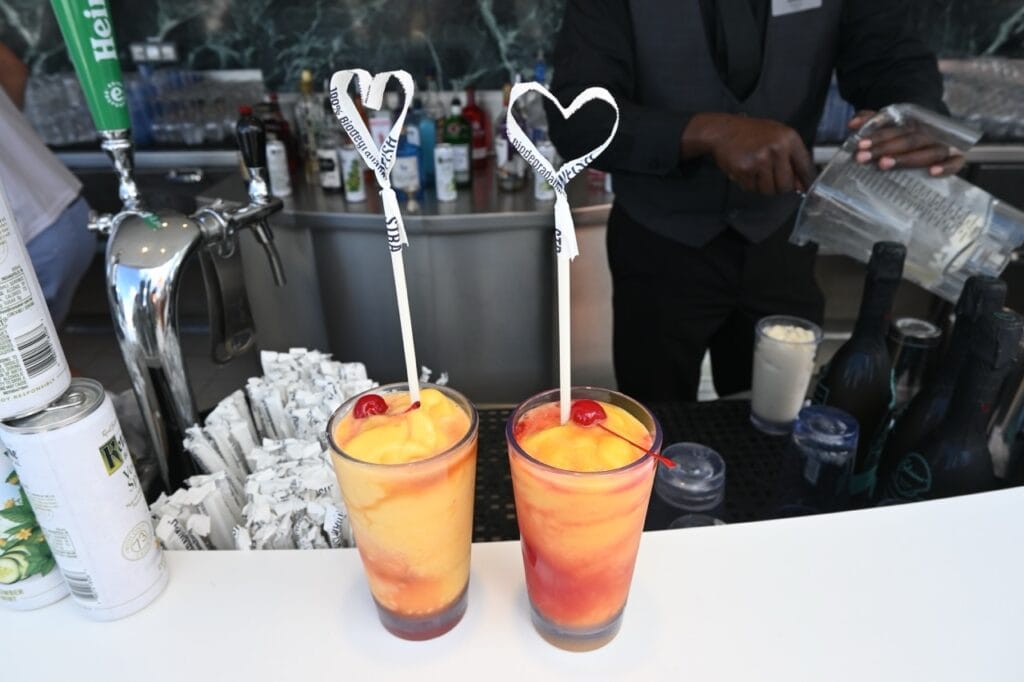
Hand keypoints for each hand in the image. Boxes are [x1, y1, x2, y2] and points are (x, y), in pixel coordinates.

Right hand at [683, 113, 812, 194]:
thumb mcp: (777, 138)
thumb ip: (791, 158)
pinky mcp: (745, 169)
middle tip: (769, 177)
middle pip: (786, 185)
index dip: (807, 181)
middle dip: (778, 186)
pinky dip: (748, 184)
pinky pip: (752, 188)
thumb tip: (800, 184)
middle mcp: (777, 148)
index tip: (807, 189)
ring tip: (755, 171)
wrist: (723, 131)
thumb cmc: (751, 133)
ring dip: (762, 186)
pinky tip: (745, 171)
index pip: (805, 167)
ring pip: (769, 190)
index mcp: (789, 138)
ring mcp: (760, 160)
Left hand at [848, 109, 965, 176]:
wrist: (930, 135)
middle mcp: (929, 134)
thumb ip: (870, 121)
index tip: (860, 145)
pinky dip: (946, 167)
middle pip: (909, 140)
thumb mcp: (886, 125)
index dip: (878, 136)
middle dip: (885, 149)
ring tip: (884, 164)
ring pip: (928, 152)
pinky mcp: (954, 160)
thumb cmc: (903, 135)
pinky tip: (932, 173)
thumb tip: (852, 123)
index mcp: (914, 124)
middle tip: (863, 157)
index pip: (896, 129)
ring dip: (906, 159)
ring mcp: (942, 146)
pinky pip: (955, 163)